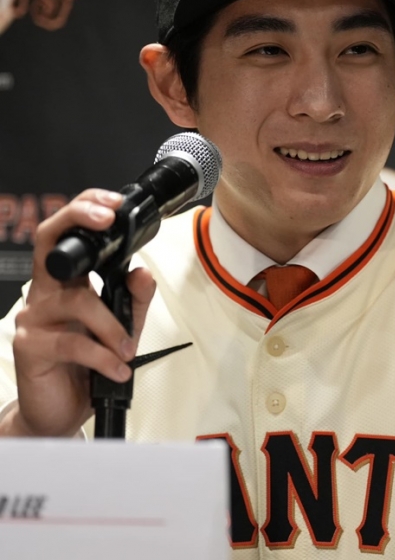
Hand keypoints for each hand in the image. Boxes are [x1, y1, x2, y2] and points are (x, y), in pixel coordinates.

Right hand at [1, 189, 155, 436]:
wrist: (59, 412)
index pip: (65, 234)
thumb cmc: (85, 366)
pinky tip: (117, 368)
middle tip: (108, 221)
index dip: (83, 211)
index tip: (113, 205)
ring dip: (112, 326)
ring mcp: (32, 317)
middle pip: (49, 241)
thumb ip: (133, 301)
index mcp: (65, 283)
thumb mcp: (119, 330)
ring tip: (128, 349)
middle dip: (78, 221)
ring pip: (78, 301)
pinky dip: (103, 356)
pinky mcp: (29, 346)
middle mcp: (44, 293)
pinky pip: (73, 342)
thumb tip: (142, 272)